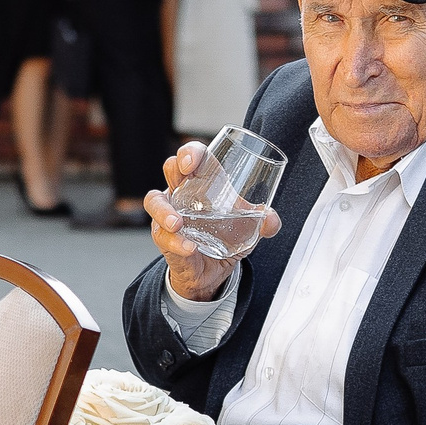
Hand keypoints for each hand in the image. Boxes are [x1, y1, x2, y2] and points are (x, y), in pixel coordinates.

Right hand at [148, 140, 279, 302]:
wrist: (213, 272)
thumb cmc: (225, 238)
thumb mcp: (249, 229)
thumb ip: (265, 223)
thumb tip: (271, 219)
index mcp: (204, 183)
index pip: (194, 157)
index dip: (191, 152)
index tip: (194, 161)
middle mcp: (183, 193)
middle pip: (170, 168)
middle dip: (175, 167)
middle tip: (186, 174)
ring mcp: (170, 214)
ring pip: (154, 201)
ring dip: (164, 210)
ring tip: (177, 223)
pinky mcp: (165, 238)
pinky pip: (162, 236)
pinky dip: (175, 242)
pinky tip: (189, 248)